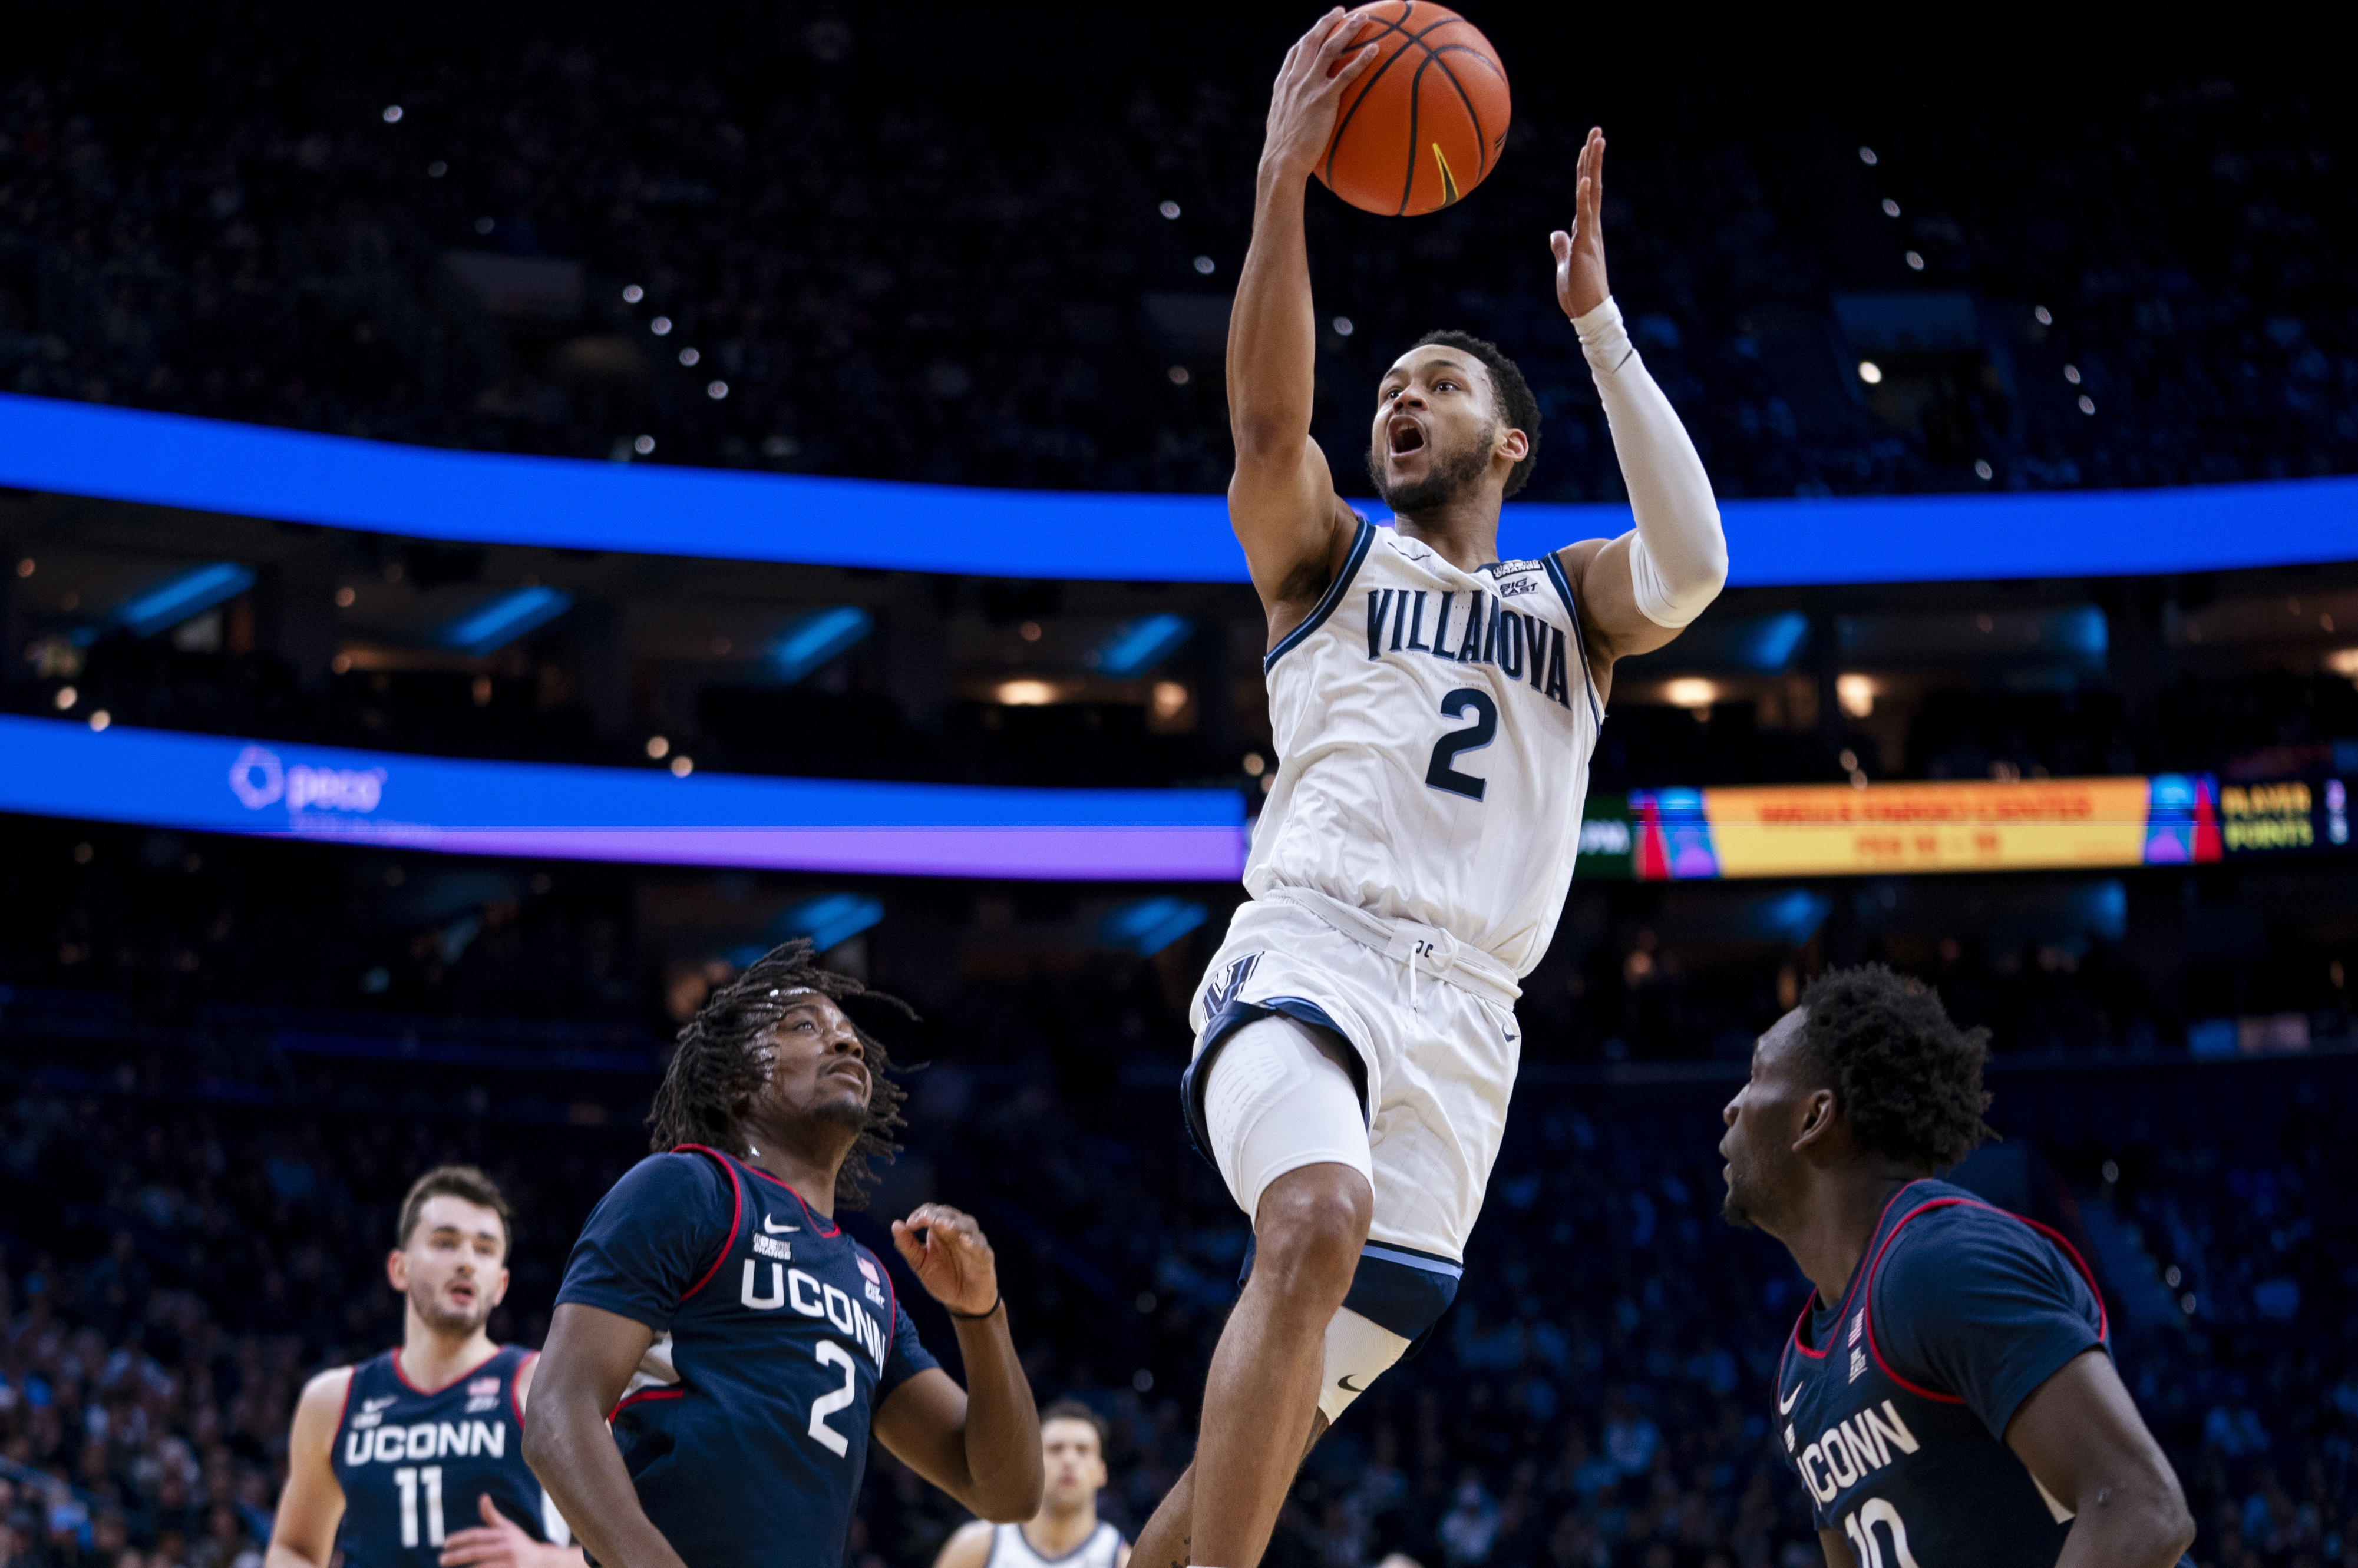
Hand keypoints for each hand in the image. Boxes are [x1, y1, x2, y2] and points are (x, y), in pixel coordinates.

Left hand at [439, 1495, 568, 1567]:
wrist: (544, 1563)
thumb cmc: (521, 1545)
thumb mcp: (508, 1529)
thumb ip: (492, 1516)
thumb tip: (482, 1496)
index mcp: (505, 1535)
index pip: (478, 1535)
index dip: (460, 1538)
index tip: (446, 1543)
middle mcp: (507, 1548)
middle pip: (477, 1552)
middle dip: (457, 1556)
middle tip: (441, 1560)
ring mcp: (510, 1564)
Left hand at [891, 1203, 998, 1317]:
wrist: (963, 1303)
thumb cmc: (943, 1279)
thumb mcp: (920, 1264)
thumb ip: (908, 1246)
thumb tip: (895, 1225)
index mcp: (940, 1231)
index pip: (932, 1212)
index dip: (922, 1213)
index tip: (910, 1224)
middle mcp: (957, 1232)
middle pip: (950, 1214)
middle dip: (937, 1215)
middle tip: (926, 1219)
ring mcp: (972, 1242)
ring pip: (967, 1224)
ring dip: (954, 1224)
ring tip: (942, 1225)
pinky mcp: (984, 1256)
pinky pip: (980, 1246)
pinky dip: (972, 1241)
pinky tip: (963, 1240)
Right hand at [1259, 9, 1380, 182]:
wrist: (1281, 162)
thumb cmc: (1282, 152)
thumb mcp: (1281, 125)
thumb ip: (1291, 112)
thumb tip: (1301, 117)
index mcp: (1283, 85)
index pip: (1295, 52)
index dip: (1309, 36)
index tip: (1320, 27)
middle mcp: (1295, 80)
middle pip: (1312, 41)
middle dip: (1328, 22)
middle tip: (1342, 11)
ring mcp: (1308, 88)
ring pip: (1329, 49)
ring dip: (1347, 30)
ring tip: (1363, 19)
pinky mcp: (1323, 100)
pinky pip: (1346, 74)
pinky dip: (1361, 59)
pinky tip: (1375, 50)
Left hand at [1550, 128, 1610, 319]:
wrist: (1587, 312)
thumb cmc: (1578, 291)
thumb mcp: (1565, 263)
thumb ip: (1562, 246)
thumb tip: (1556, 233)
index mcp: (1585, 229)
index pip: (1586, 193)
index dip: (1586, 169)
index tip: (1588, 147)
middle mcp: (1591, 227)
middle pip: (1593, 185)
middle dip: (1593, 158)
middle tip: (1597, 131)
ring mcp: (1590, 234)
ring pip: (1593, 193)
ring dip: (1593, 166)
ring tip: (1596, 140)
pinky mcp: (1586, 246)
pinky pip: (1586, 217)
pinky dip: (1585, 197)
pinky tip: (1586, 179)